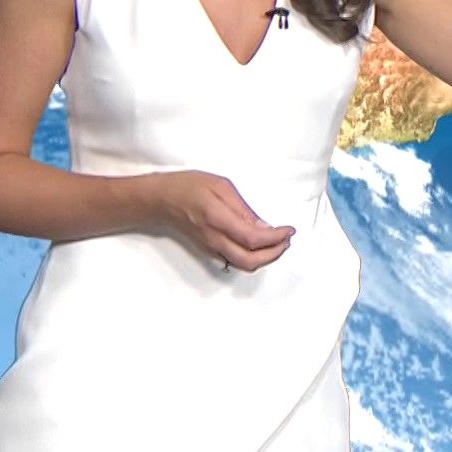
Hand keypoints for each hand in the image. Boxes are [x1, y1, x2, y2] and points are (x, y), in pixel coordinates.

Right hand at [146, 170, 294, 272]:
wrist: (161, 201)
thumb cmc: (188, 186)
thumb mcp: (220, 186)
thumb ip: (243, 209)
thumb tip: (264, 226)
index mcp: (218, 219)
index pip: (253, 238)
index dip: (276, 238)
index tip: (289, 230)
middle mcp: (215, 239)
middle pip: (251, 260)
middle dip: (275, 253)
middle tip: (287, 239)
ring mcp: (211, 248)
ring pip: (244, 265)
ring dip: (266, 258)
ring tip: (278, 242)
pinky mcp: (209, 251)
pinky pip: (236, 261)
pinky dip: (254, 257)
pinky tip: (261, 244)